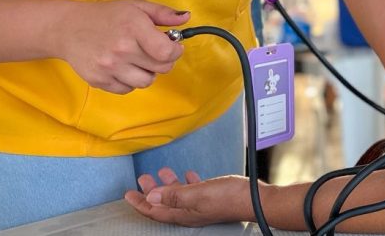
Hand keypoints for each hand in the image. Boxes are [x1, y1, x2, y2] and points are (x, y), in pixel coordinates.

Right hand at [55, 0, 187, 93]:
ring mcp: (109, 67)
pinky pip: (127, 89)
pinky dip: (130, 80)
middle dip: (163, 60)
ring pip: (146, 82)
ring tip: (137, 59)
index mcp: (134, 28)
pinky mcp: (99, 81)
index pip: (167, 53)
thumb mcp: (137, 7)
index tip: (172, 46)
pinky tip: (123, 66)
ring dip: (147, 72)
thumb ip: (164, 13)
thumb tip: (186, 18)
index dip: (175, 51)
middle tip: (153, 51)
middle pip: (161, 68)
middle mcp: (122, 49)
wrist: (68, 28)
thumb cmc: (107, 16)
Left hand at [125, 167, 252, 226]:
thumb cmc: (229, 197)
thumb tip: (150, 197)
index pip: (155, 211)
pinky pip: (193, 191)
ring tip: (163, 172)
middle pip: (164, 204)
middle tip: (142, 179)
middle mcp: (190, 212)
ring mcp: (201, 206)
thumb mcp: (198, 193)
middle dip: (151, 192)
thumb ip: (174, 195)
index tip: (128, 194)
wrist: (256, 200)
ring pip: (178, 196)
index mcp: (184, 213)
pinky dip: (186, 183)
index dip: (140, 203)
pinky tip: (188, 174)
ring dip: (168, 185)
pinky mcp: (212, 198)